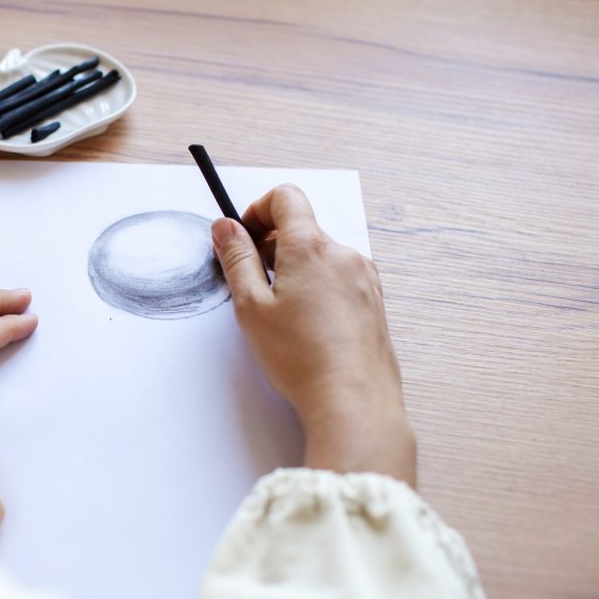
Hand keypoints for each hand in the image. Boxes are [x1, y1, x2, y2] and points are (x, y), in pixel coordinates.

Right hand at [210, 185, 415, 484]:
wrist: (353, 400)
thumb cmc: (302, 358)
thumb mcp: (252, 307)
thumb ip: (236, 259)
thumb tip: (225, 228)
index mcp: (311, 247)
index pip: (285, 197)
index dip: (258, 210)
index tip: (243, 237)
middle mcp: (344, 254)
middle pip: (302, 227)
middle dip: (271, 245)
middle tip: (252, 281)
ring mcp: (364, 277)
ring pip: (320, 254)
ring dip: (295, 268)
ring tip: (279, 311)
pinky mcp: (373, 301)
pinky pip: (339, 277)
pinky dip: (317, 287)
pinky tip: (305, 324)